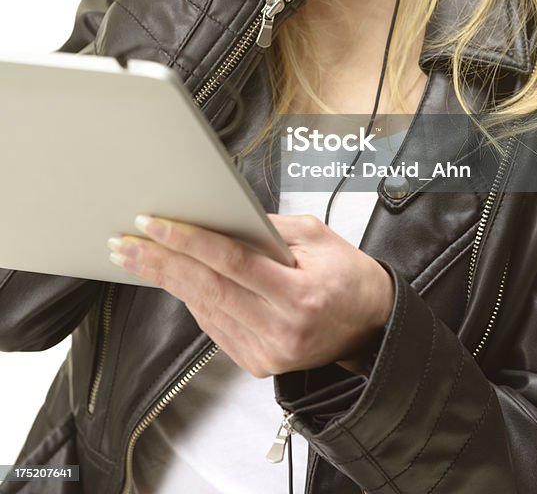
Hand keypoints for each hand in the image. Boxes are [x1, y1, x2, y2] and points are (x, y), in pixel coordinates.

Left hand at [108, 213, 393, 376]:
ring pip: (204, 309)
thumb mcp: (318, 237)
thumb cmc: (349, 277)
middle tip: (126, 242)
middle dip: (160, 262)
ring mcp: (268, 352)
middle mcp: (281, 329)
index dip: (189, 241)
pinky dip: (190, 299)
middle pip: (207, 288)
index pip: (232, 263)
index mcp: (300, 295)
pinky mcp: (258, 362)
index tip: (155, 225)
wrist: (370, 327)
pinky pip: (213, 326)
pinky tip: (172, 279)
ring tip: (137, 256)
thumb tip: (222, 215)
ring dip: (167, 280)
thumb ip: (268, 228)